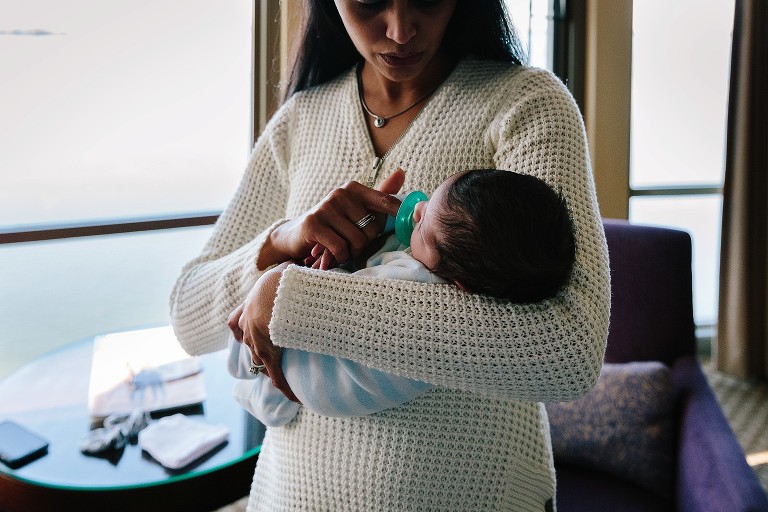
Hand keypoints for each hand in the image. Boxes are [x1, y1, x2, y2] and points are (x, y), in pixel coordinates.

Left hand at [228, 262, 298, 402]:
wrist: (274, 290)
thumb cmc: (282, 277)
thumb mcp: (281, 271)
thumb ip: (289, 270)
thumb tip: (303, 263)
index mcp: (248, 306)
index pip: (237, 324)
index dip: (244, 333)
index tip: (251, 338)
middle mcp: (247, 325)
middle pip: (248, 344)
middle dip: (258, 354)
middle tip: (271, 362)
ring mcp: (256, 340)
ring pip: (260, 360)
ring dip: (270, 369)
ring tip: (285, 380)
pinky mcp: (268, 353)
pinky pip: (276, 373)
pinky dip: (284, 385)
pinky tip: (293, 397)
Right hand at [261, 169, 404, 268]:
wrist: (295, 235)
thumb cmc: (333, 224)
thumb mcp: (355, 209)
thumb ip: (379, 196)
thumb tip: (401, 173)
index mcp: (353, 188)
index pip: (386, 201)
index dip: (397, 215)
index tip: (406, 225)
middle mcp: (340, 194)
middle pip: (373, 228)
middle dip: (366, 243)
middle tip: (354, 245)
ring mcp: (326, 208)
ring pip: (357, 241)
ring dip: (352, 252)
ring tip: (343, 250)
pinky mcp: (314, 224)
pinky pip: (341, 248)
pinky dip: (340, 257)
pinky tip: (333, 254)